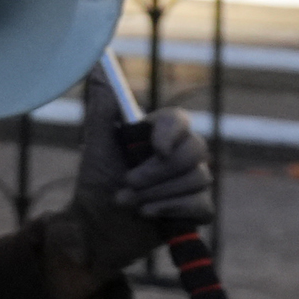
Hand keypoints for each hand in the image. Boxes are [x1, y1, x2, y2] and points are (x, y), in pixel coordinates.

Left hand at [73, 91, 208, 234]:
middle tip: (127, 182)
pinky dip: (172, 209)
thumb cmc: (96, 184)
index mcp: (157, 135)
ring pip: (199, 178)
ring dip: (157, 193)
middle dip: (158, 171)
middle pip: (195, 150)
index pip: (179, 119)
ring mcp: (192, 182)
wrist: (96, 228)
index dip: (172, 132)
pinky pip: (203, 205)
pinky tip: (148, 215)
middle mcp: (179, 154)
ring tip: (126, 202)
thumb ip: (102, 111)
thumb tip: (96, 70)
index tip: (156, 148)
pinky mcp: (197, 209)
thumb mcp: (95, 147)